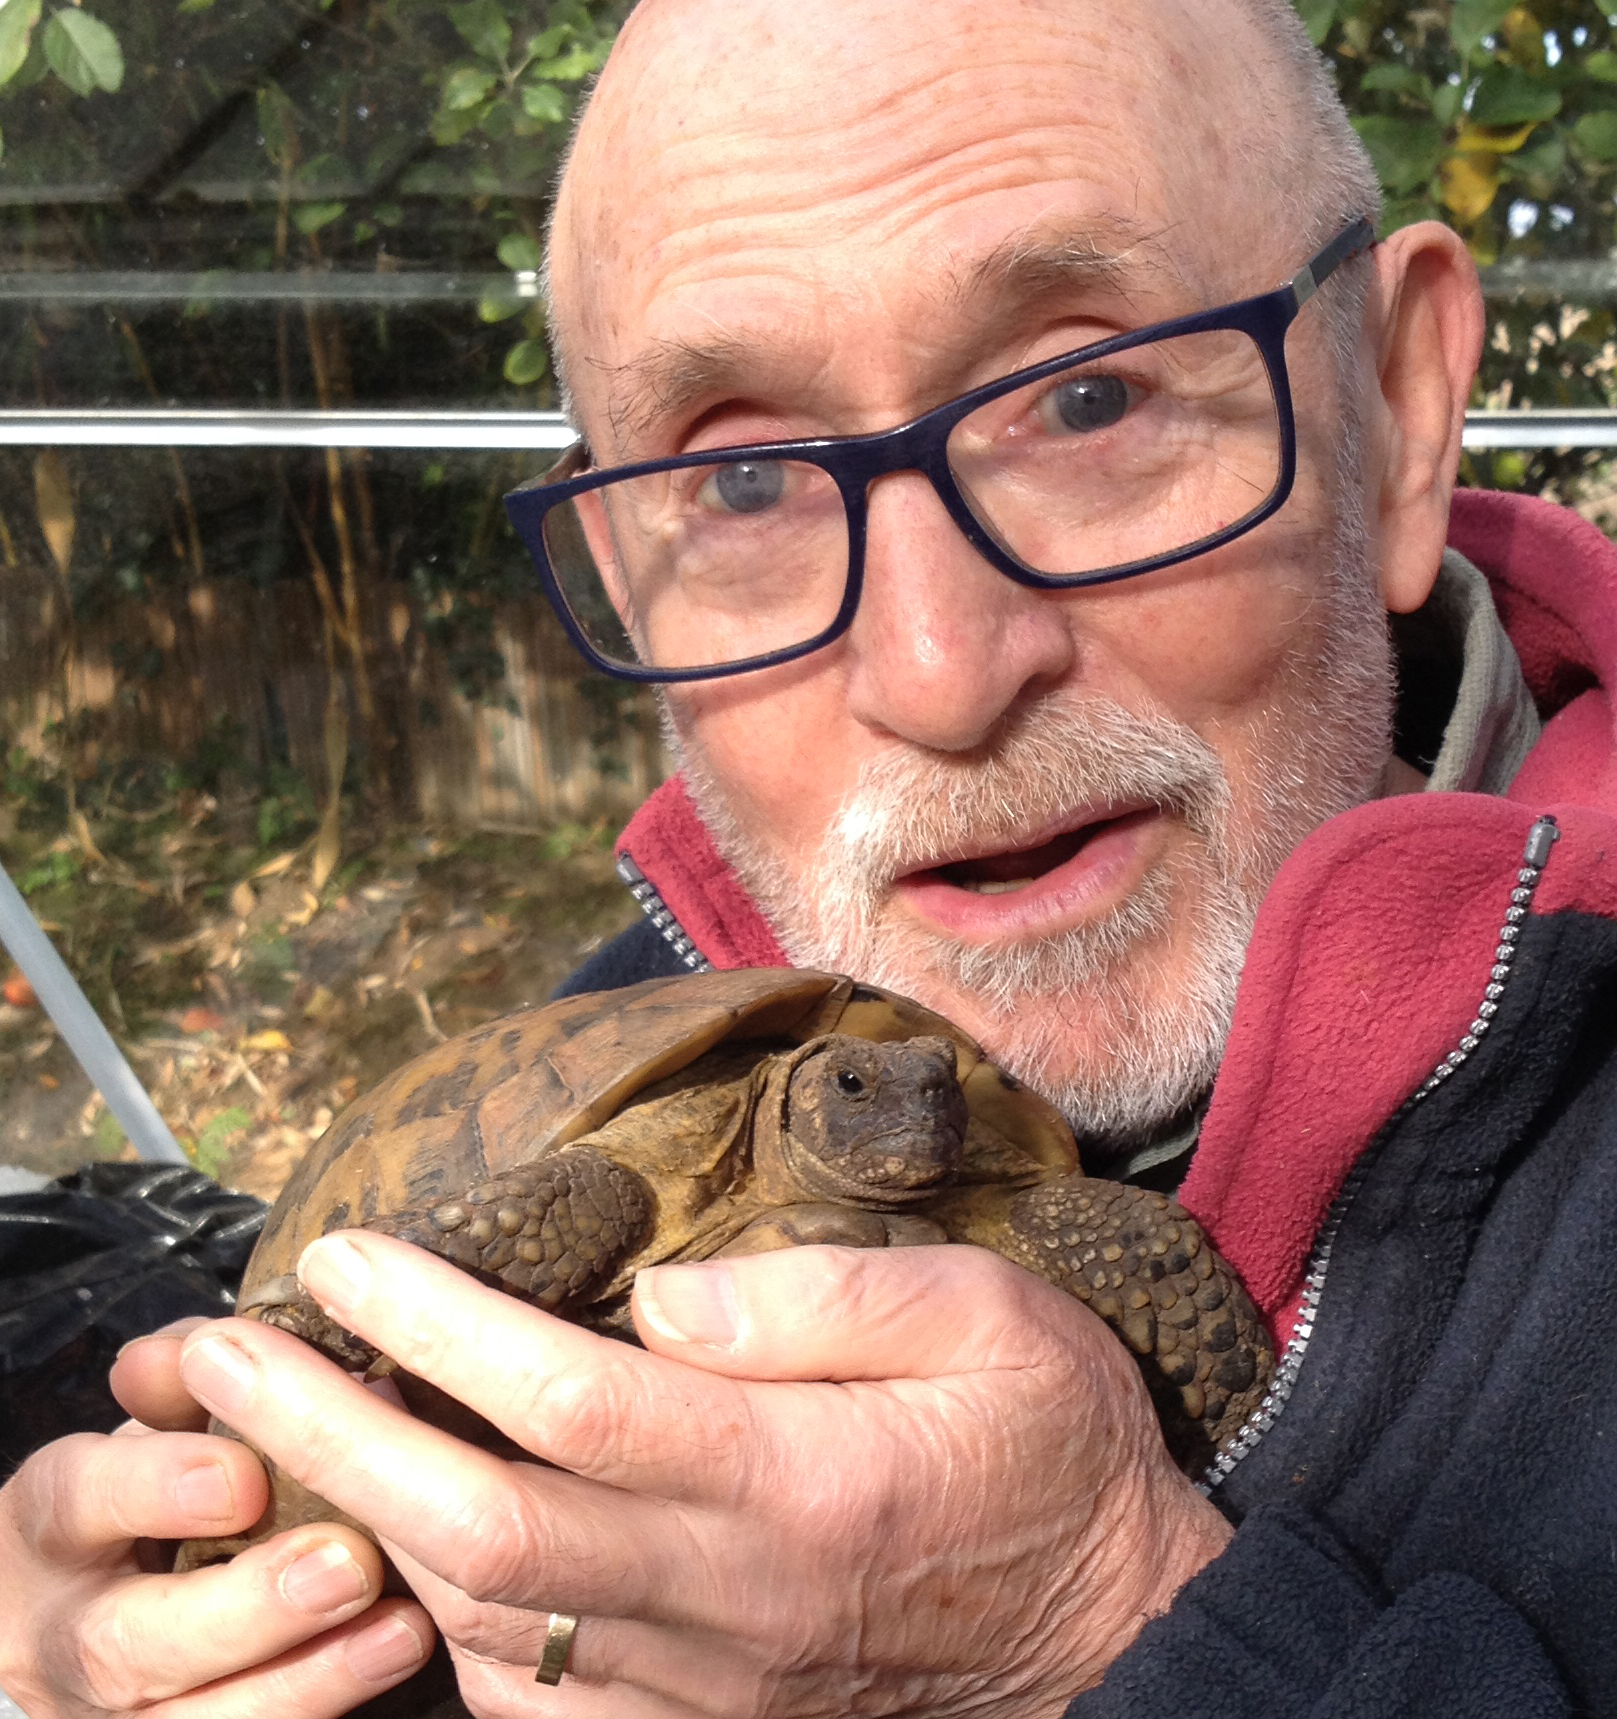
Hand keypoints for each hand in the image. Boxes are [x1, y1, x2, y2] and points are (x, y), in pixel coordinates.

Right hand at [0, 1318, 432, 1718]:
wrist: (98, 1600)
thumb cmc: (156, 1479)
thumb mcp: (157, 1420)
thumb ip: (188, 1380)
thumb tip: (217, 1346)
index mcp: (51, 1521)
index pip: (80, 1499)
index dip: (156, 1489)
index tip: (245, 1474)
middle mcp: (64, 1633)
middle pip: (130, 1644)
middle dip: (246, 1606)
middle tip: (346, 1560)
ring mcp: (114, 1714)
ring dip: (307, 1677)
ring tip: (402, 1627)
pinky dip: (323, 1704)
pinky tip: (398, 1656)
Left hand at [174, 1238, 1233, 1717]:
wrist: (1104, 1619)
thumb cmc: (1047, 1444)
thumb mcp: (987, 1318)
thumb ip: (824, 1295)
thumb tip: (660, 1294)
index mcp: (792, 1481)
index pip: (571, 1402)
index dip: (441, 1325)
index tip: (352, 1248)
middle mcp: (722, 1595)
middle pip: (475, 1531)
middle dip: (328, 1437)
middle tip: (220, 1349)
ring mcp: (698, 1682)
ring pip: (476, 1624)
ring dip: (355, 1523)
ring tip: (274, 1426)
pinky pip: (523, 1703)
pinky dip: (432, 1622)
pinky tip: (397, 1547)